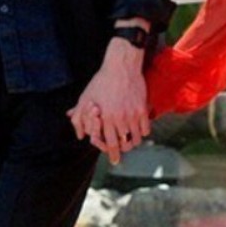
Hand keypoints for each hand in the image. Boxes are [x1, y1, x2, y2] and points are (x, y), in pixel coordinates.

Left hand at [67, 38, 149, 164]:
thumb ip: (80, 118)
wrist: (121, 65)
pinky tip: (138, 130)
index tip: (114, 161)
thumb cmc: (101, 81)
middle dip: (122, 152)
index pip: (110, 143)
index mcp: (105, 117)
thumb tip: (79, 135)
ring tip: (130, 141)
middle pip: (124, 144)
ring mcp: (133, 114)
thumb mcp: (85, 98)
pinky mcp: (142, 108)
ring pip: (136, 139)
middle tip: (120, 154)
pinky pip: (145, 129)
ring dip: (132, 142)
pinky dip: (142, 132)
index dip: (112, 154)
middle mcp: (120, 118)